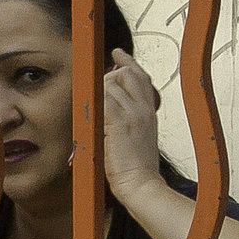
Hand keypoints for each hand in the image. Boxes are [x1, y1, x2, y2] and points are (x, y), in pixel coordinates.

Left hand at [101, 48, 165, 201]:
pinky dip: (91, 104)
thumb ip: (127, 119)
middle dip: (105, 78)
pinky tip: (89, 117)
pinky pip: (101, 100)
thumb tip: (108, 107)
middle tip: (95, 95)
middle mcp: (143, 109)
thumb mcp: (138, 137)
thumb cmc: (137, 168)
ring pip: (108, 85)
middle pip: (123, 75)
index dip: (128, 62)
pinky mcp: (119, 123)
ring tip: (93, 117)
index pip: (140, 77)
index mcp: (149, 112)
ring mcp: (132, 115)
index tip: (118, 53)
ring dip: (95, 96)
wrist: (142, 185)